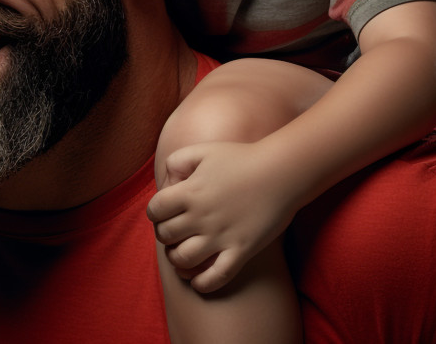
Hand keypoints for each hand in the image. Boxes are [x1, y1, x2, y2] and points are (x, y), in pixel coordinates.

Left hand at [147, 139, 299, 293]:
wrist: (281, 172)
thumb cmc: (241, 158)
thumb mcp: (203, 151)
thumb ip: (176, 162)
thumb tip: (166, 186)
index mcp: (190, 191)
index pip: (154, 211)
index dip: (155, 213)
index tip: (165, 212)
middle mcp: (201, 216)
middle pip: (165, 236)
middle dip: (165, 235)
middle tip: (175, 231)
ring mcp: (221, 236)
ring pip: (183, 260)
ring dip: (177, 259)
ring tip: (182, 254)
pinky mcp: (241, 250)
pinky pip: (216, 277)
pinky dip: (202, 284)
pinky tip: (199, 281)